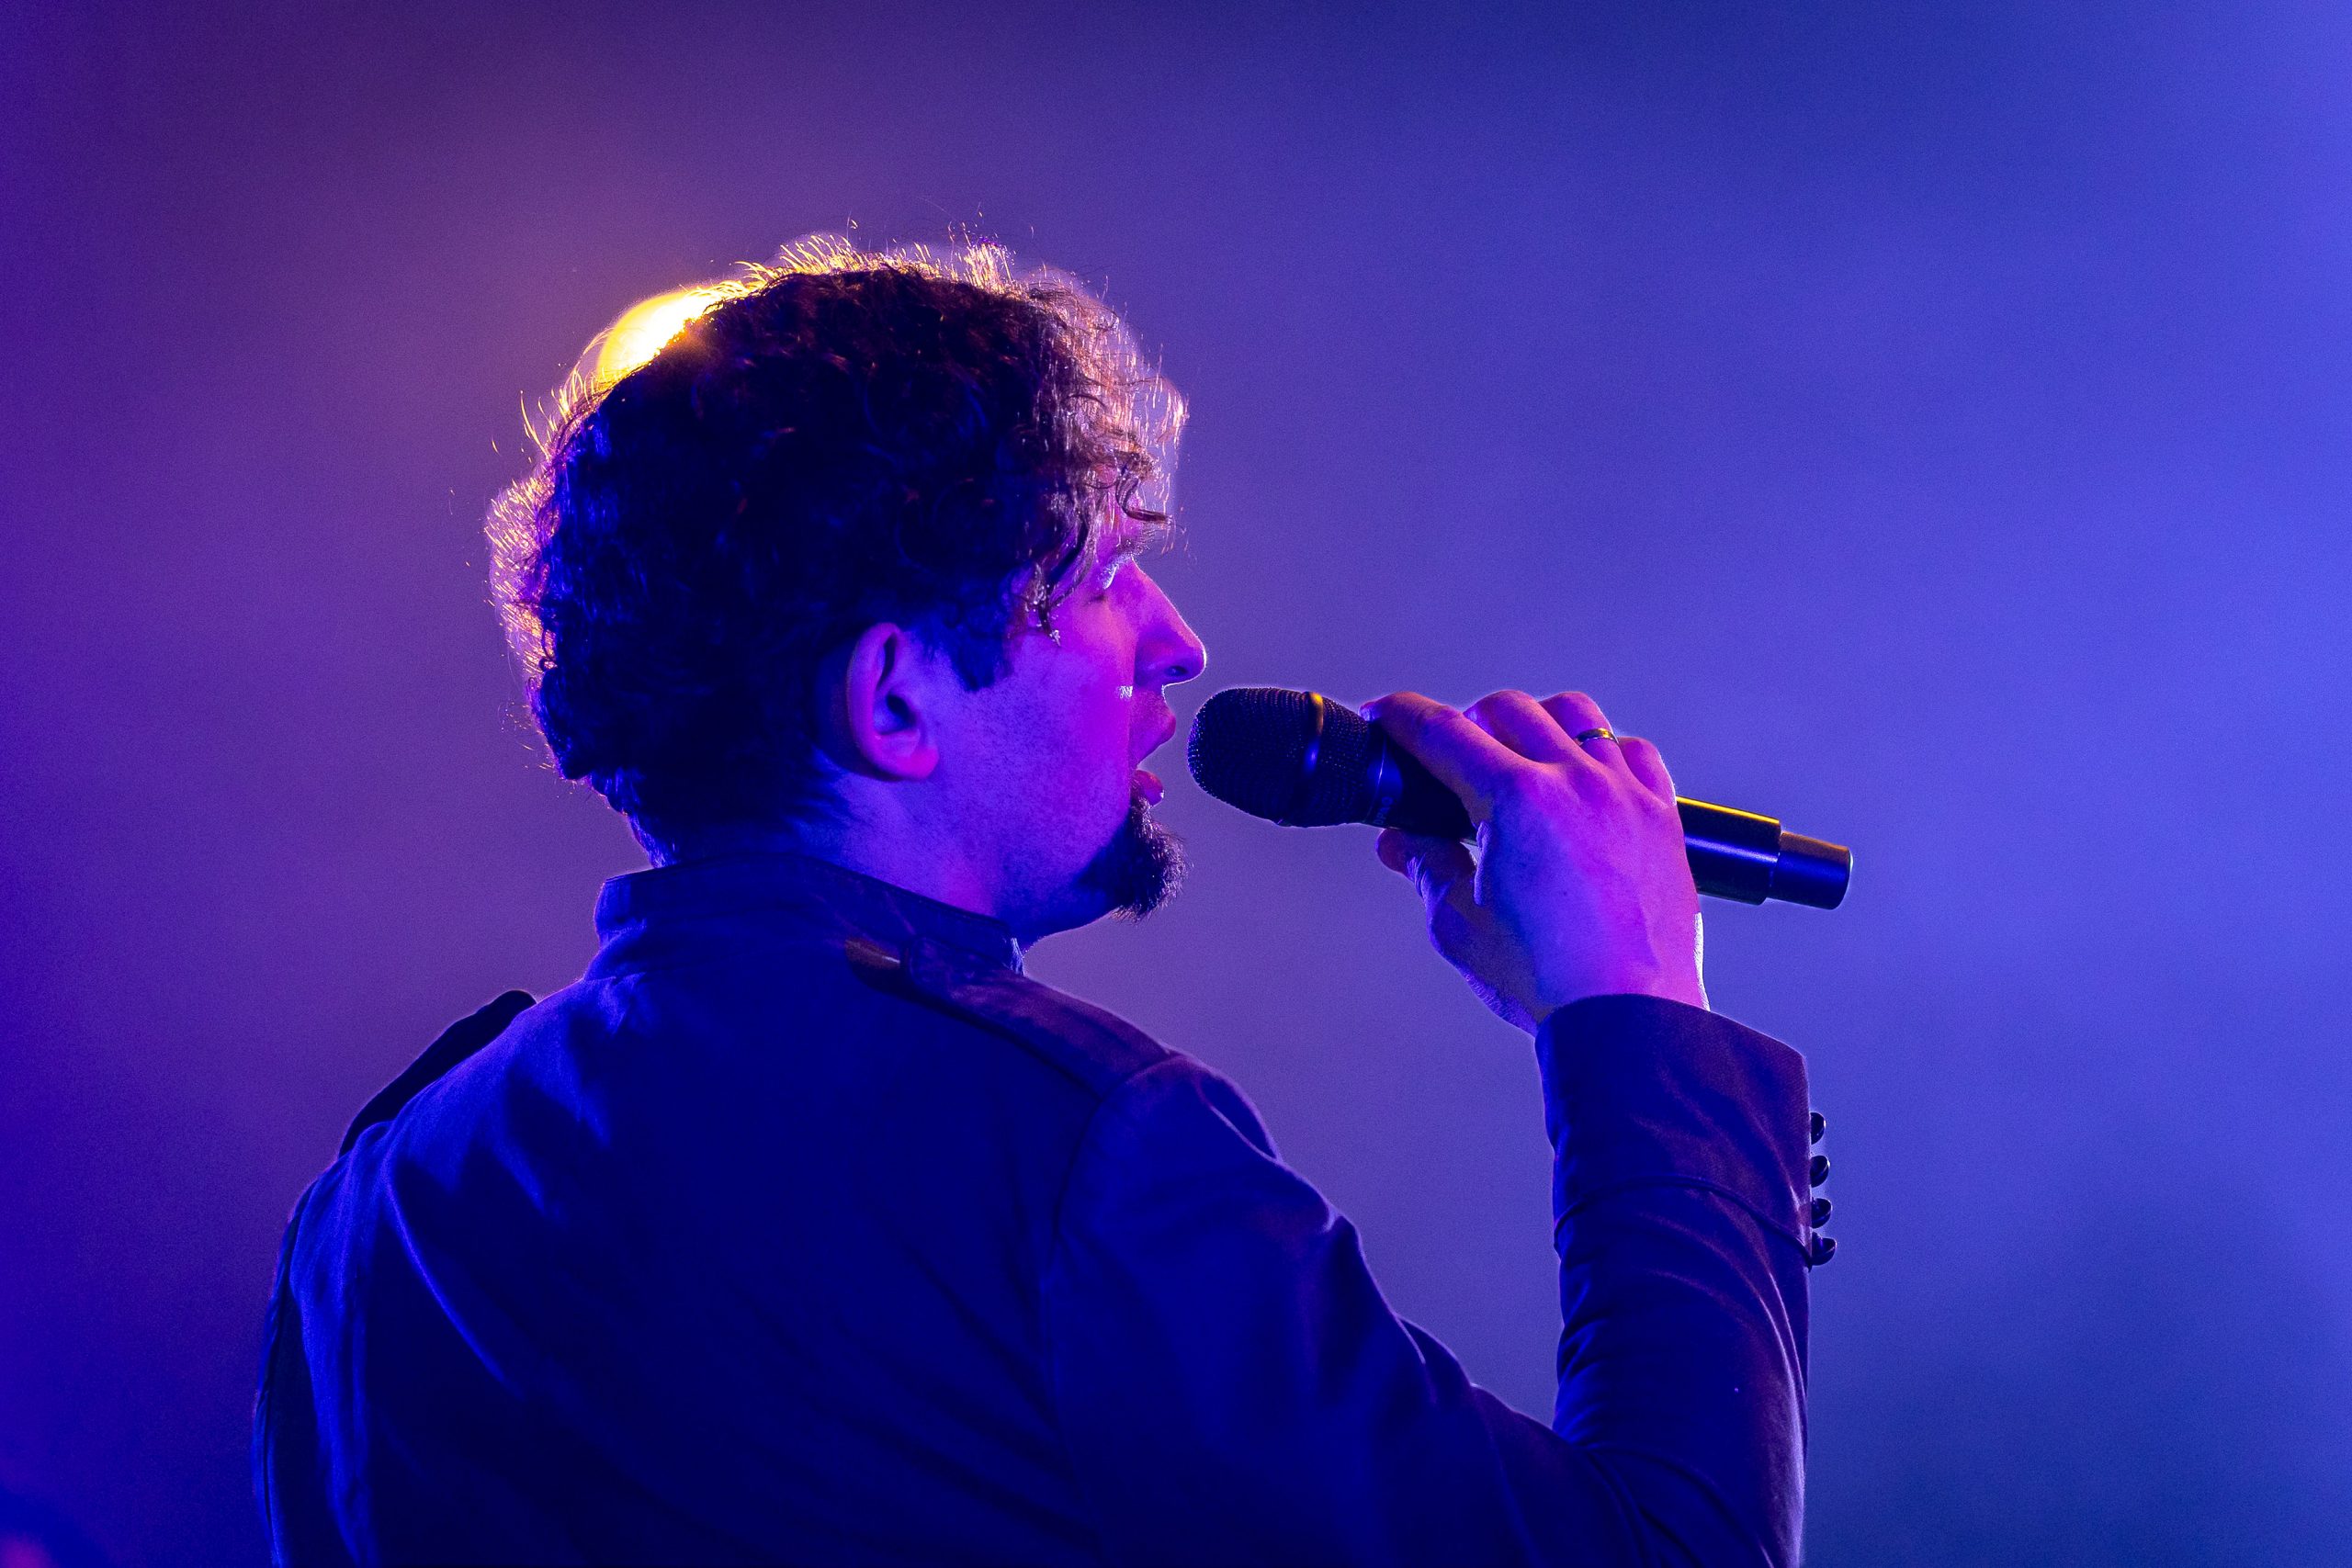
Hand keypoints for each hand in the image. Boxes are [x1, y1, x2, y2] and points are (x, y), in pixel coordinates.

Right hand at [1365, 690, 1705, 1032]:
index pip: (1443, 732)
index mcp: (1516, 801)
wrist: (1629, 1018)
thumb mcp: (1460, 926)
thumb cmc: (1553, 981)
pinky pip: (1634, 752)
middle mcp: (1574, 783)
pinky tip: (1586, 776)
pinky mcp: (1662, 817)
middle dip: (1466, 722)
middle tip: (1449, 758)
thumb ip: (1427, 868)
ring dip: (1535, 723)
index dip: (1402, 716)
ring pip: (1575, 715)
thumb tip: (1405, 843)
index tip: (1388, 715)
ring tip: (1519, 757)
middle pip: (1507, 710)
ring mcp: (1624, 794)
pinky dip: (1602, 751)